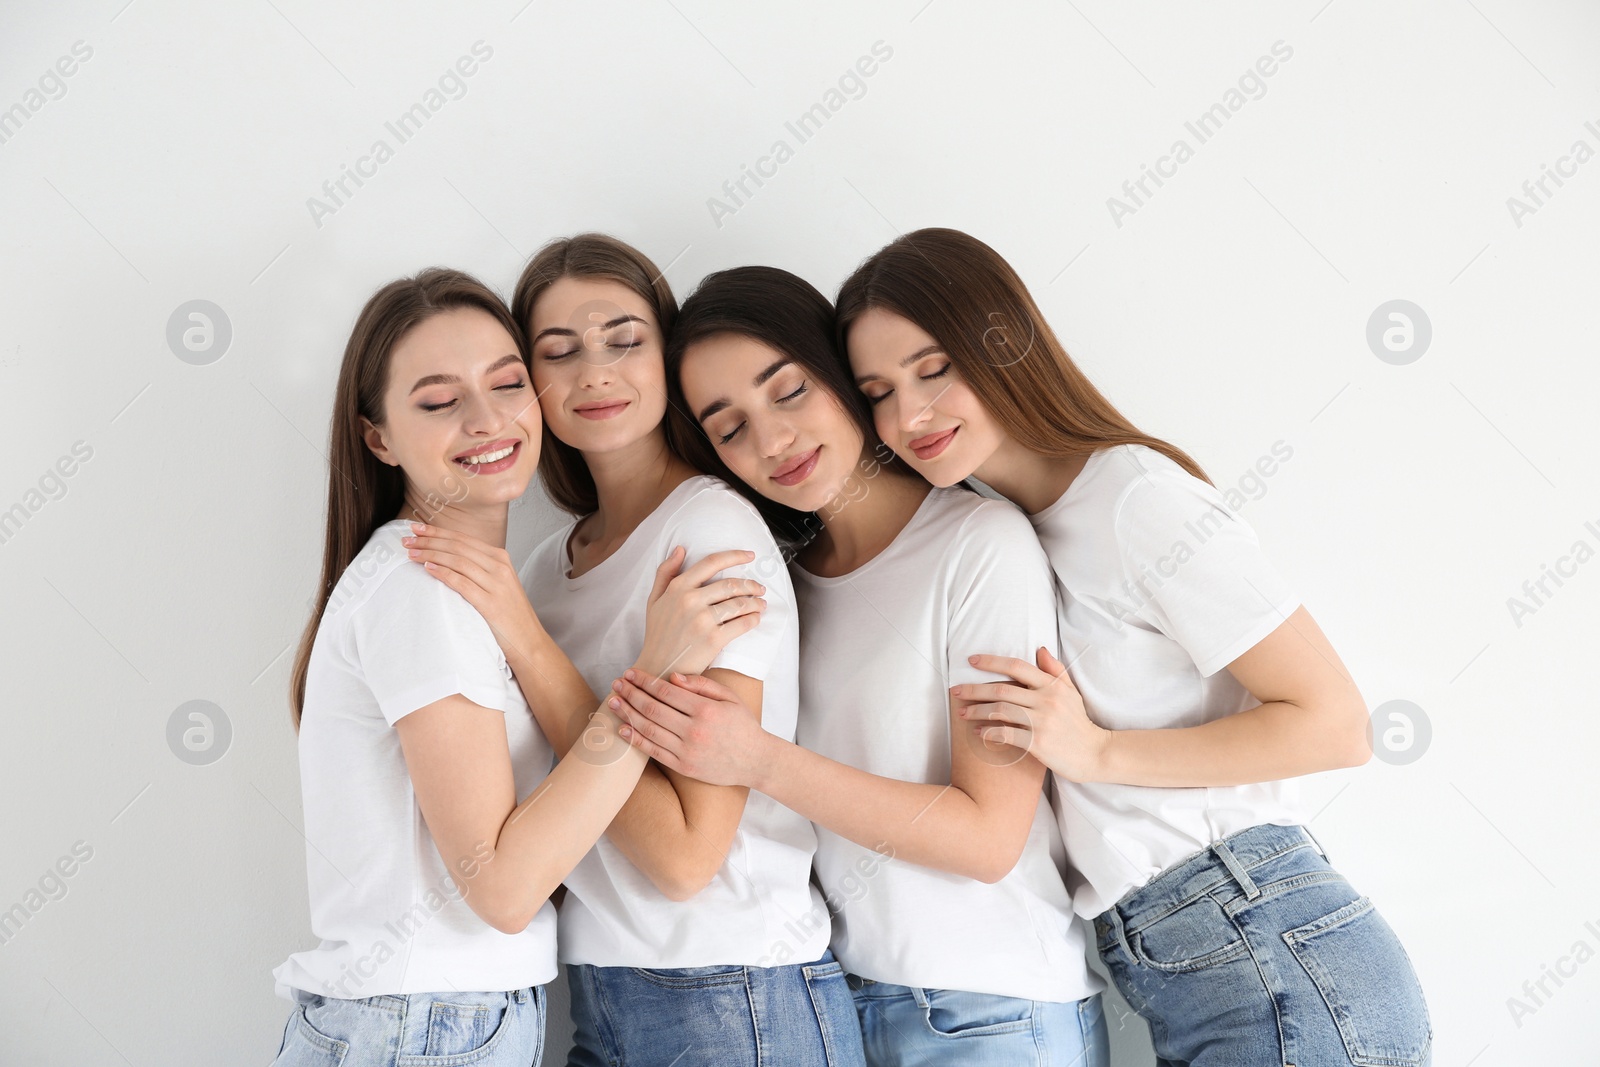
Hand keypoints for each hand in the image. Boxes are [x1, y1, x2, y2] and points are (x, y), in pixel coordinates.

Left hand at [404, 522, 540, 657]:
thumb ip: (479, 569)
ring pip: (458, 561)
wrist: (528, 640)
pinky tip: (428, 568)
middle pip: (458, 546)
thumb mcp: (498, 584)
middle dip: (429, 540)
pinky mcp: (491, 603)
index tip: (417, 529)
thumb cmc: (509, 614)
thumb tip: (447, 558)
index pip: (463, 539)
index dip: (437, 532)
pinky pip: (462, 582)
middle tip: (406, 540)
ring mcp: (496, 584)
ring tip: (412, 554)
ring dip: (431, 554)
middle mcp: (499, 567)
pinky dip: (443, 573)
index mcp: (500, 558)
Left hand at [608, 669, 766, 787]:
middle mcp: (694, 731)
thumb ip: (701, 685)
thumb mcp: (729, 697)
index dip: (645, 681)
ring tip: (613, 702)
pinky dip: (636, 739)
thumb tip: (673, 676)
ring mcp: (687, 751)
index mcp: (705, 710)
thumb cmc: (743, 725)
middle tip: (616, 684)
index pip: (666, 692)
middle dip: (631, 694)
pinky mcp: (684, 767)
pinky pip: (654, 752)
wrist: (756, 760)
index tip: (630, 673)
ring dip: (627, 714)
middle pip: (652, 709)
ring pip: (649, 730)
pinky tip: (623, 728)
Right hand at [636, 547, 767, 677]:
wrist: (659, 669)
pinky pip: (742, 623)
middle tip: (760, 588)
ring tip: (761, 604)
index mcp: (677, 588)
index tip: (750, 555)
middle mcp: (689, 600)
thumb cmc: (658, 635)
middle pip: (730, 584)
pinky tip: (755, 618)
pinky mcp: (713, 639)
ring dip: (755, 602)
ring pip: (739, 603)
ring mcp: (702, 620)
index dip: (734, 556)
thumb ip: (665, 573)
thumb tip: (680, 549)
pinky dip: (753, 619)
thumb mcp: (654, 600)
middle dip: (751, 584)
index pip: (711, 562)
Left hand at [951, 646, 1111, 782]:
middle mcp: (1047, 700)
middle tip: (955, 691)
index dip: (992, 662)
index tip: (971, 661)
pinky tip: (978, 733)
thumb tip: (1040, 648)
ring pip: (1000, 711)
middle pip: (1002, 690)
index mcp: (1052, 686)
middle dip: (974, 689)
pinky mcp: (1039, 743)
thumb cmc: (1079, 723)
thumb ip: (1055, 670)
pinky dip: (989, 733)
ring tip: (962, 714)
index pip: (1017, 666)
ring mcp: (1043, 722)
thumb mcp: (1072, 693)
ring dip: (977, 711)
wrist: (1096, 754)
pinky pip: (1007, 734)